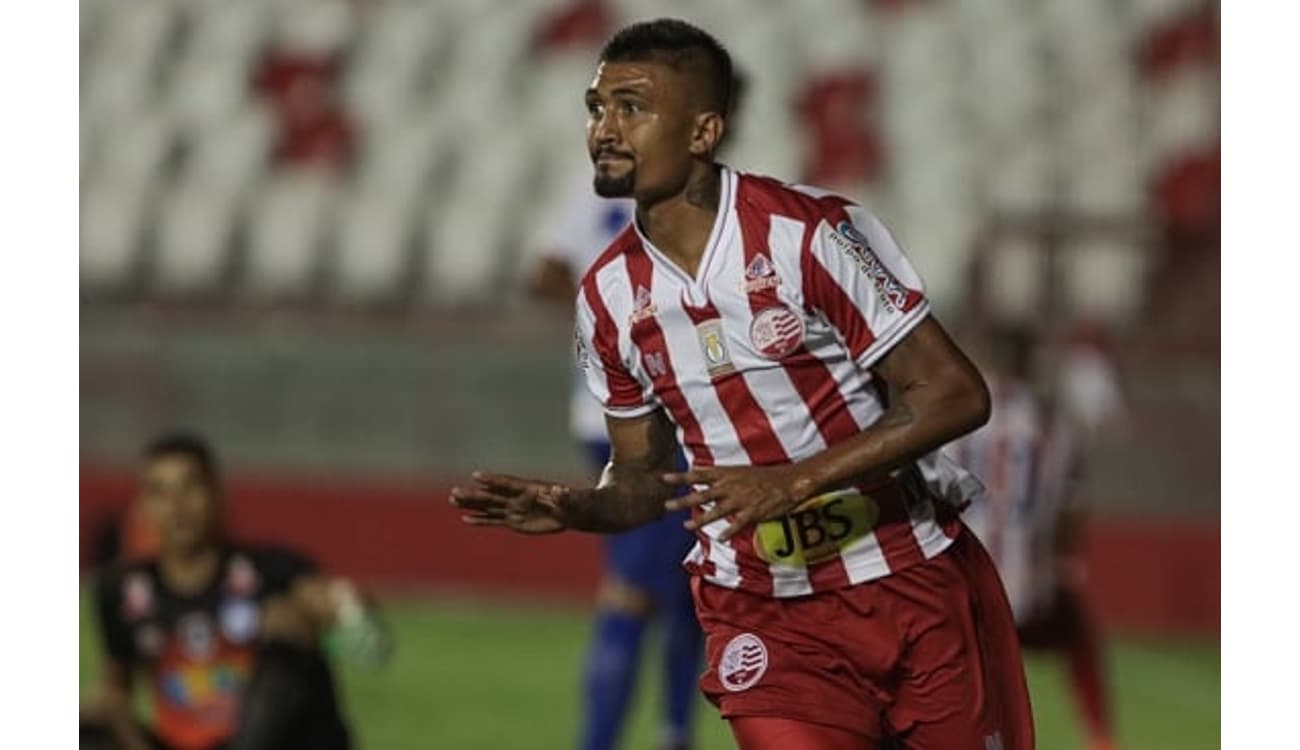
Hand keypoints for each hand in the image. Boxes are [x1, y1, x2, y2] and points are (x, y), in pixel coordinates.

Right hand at [450, 471, 568, 534]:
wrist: (572, 511)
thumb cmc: (573, 502)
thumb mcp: (571, 499)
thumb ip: (564, 496)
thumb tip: (560, 491)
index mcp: (530, 489)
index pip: (507, 483)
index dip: (492, 480)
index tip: (476, 476)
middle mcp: (517, 497)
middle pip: (491, 495)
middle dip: (473, 495)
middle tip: (454, 492)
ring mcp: (514, 508)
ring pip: (488, 507)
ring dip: (471, 505)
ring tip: (452, 501)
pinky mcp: (514, 521)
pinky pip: (494, 520)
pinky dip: (480, 520)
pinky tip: (465, 519)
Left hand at [662, 465, 819, 540]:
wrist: (789, 482)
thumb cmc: (765, 476)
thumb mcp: (740, 471)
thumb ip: (720, 475)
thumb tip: (700, 473)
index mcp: (728, 474)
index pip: (699, 474)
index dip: (681, 476)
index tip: (663, 478)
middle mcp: (731, 486)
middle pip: (702, 494)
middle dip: (683, 501)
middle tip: (666, 506)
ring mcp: (741, 500)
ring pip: (716, 511)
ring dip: (700, 520)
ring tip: (686, 526)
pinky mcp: (753, 512)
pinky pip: (738, 523)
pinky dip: (728, 531)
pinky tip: (719, 537)